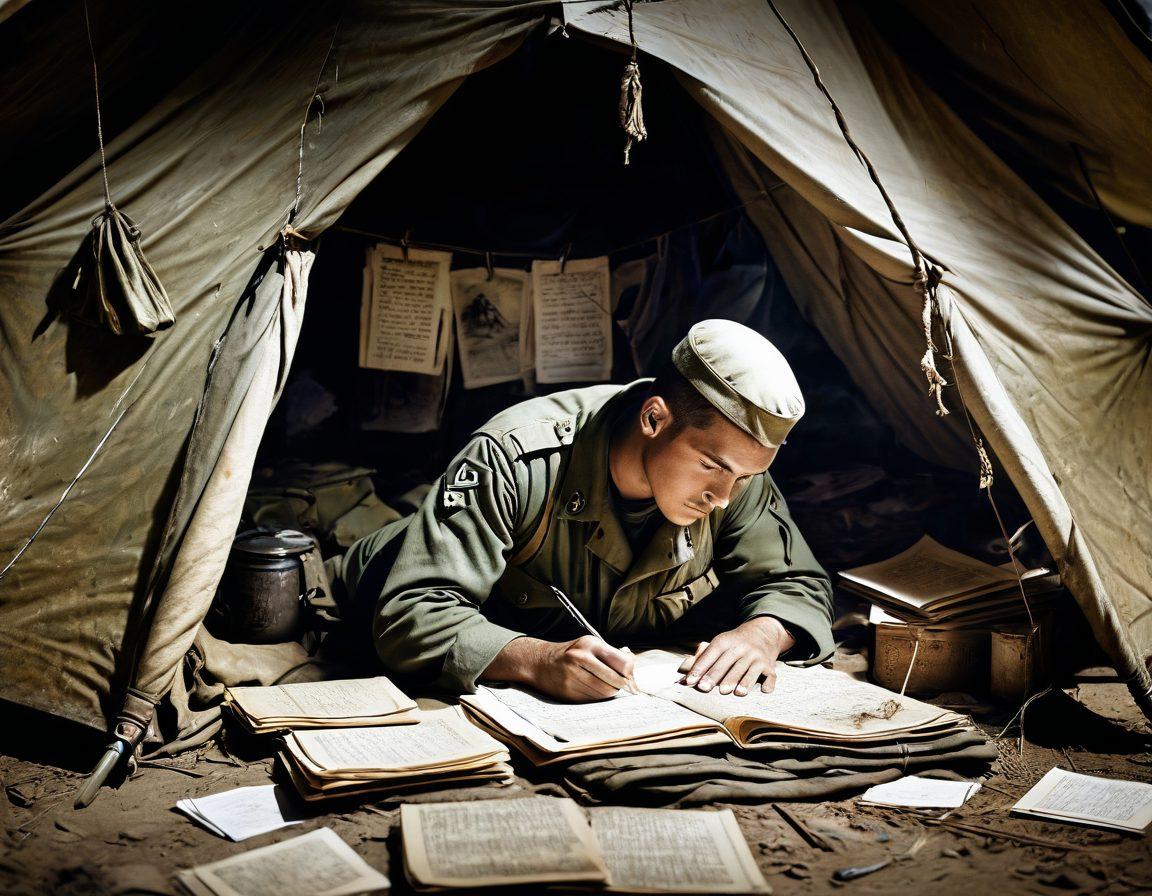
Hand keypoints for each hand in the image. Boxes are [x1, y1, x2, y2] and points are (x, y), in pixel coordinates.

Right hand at [484, 636, 637, 701]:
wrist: (540, 663)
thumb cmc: (572, 653)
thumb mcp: (590, 645)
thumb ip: (612, 654)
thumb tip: (633, 666)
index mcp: (589, 644)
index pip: (620, 662)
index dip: (630, 673)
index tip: (632, 679)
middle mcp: (579, 658)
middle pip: (614, 680)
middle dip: (622, 685)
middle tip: (627, 688)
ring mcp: (572, 676)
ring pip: (604, 692)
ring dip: (611, 692)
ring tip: (609, 687)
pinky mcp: (567, 692)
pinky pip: (593, 700)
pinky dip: (599, 698)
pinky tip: (595, 691)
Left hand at [682, 617, 794, 695]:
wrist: (762, 632)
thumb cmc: (734, 644)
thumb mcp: (720, 643)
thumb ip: (703, 657)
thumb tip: (684, 674)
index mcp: (726, 641)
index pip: (711, 654)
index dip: (700, 668)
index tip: (690, 681)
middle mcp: (742, 648)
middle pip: (727, 664)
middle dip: (716, 676)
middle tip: (705, 688)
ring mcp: (757, 657)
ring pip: (748, 670)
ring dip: (742, 682)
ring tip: (735, 693)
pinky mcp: (769, 666)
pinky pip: (769, 675)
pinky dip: (767, 683)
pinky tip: (764, 690)